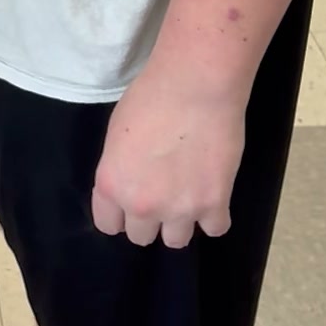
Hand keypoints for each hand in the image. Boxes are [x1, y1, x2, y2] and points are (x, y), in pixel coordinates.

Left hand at [92, 69, 247, 248]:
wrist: (196, 85)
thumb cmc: (151, 96)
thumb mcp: (118, 134)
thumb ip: (120, 168)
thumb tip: (131, 181)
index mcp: (111, 185)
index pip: (109, 225)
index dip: (121, 213)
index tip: (133, 200)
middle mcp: (141, 205)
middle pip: (142, 237)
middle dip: (151, 218)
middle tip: (164, 192)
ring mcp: (179, 209)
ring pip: (176, 241)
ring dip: (181, 221)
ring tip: (190, 194)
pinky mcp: (215, 203)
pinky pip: (215, 229)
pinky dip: (215, 215)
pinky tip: (214, 195)